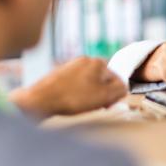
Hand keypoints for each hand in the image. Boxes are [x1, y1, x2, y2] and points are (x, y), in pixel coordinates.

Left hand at [10, 56, 126, 118]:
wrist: (41, 100)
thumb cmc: (74, 98)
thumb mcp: (105, 96)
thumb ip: (120, 89)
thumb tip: (123, 86)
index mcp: (98, 62)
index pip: (116, 77)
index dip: (115, 93)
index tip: (108, 104)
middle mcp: (84, 60)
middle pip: (102, 79)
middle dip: (102, 93)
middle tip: (96, 106)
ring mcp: (70, 66)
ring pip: (88, 82)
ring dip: (90, 94)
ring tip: (82, 105)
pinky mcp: (59, 74)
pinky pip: (75, 84)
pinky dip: (77, 93)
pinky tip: (71, 102)